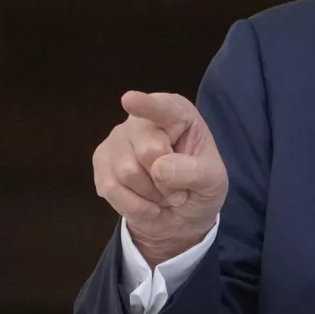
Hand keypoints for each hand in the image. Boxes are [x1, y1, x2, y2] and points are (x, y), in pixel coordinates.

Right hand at [92, 91, 228, 266]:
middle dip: (166, 181)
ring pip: (127, 172)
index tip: (129, 100)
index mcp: (177, 114)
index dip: (146, 105)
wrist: (181, 213)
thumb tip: (159, 168)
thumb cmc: (200, 187)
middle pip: (148, 151)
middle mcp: (142, 120)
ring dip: (151, 195)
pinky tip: (146, 203)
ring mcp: (118, 138)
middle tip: (179, 190)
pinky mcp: (101, 161)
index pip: (163, 109)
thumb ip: (194, 173)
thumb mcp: (213, 182)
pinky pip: (110, 188)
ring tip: (164, 195)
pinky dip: (134, 205)